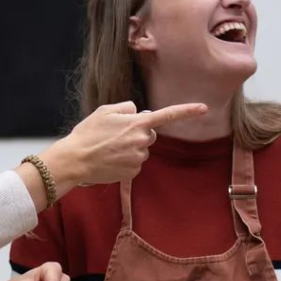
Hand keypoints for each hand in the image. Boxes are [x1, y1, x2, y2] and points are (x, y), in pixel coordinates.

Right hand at [48, 101, 207, 184]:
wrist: (75, 160)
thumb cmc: (87, 133)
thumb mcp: (105, 111)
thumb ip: (126, 108)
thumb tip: (138, 113)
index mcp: (138, 123)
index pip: (168, 115)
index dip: (187, 111)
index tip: (204, 108)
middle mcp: (142, 141)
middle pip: (149, 134)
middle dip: (138, 133)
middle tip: (115, 135)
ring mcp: (138, 158)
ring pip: (141, 150)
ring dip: (130, 148)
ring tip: (108, 148)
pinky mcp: (132, 172)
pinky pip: (134, 163)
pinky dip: (124, 161)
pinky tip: (110, 160)